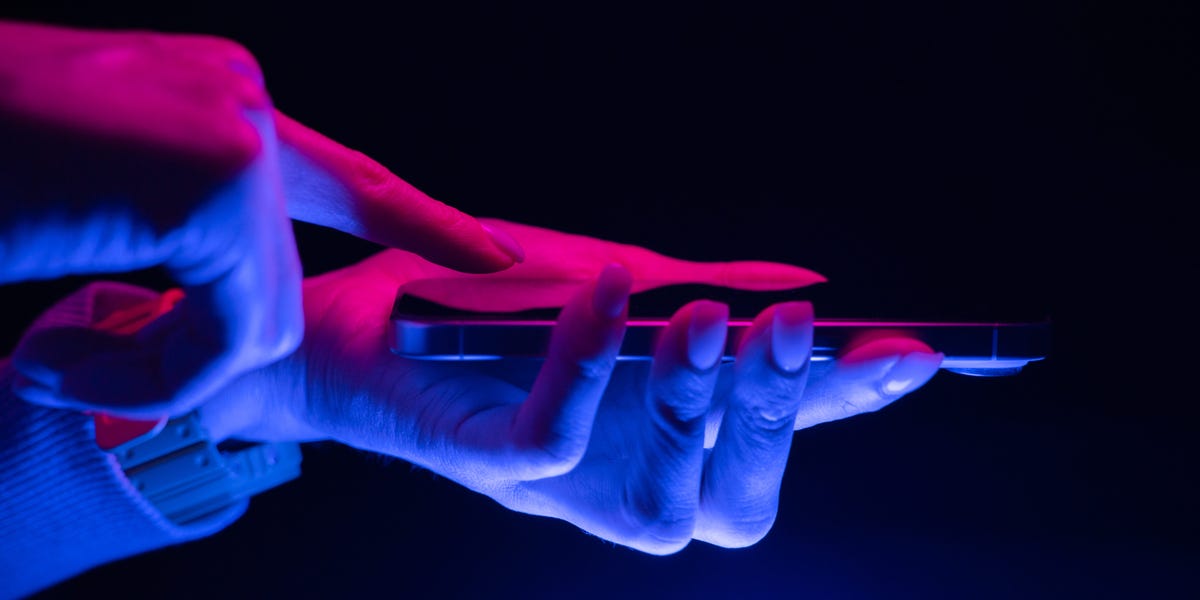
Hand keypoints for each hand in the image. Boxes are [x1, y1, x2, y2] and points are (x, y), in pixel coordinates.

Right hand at [1, 20, 522, 416]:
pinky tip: (60, 366)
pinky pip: (231, 330)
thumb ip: (180, 235)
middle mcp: (242, 100)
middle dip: (204, 353)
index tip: (498, 260)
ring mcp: (236, 129)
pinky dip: (155, 377)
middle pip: (285, 281)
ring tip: (61, 362)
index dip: (425, 227)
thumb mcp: (94, 191)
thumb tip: (226, 318)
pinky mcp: (216, 174)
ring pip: (263, 316)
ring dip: (164, 370)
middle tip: (87, 372)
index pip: (351, 182)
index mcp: (219, 103)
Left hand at [187, 220, 938, 552]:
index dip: (843, 408)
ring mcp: (559, 482)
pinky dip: (588, 366)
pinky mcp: (485, 463)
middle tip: (788, 326)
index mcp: (661, 438)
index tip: (913, 355)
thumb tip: (803, 282)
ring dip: (697, 408)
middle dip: (775, 416)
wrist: (348, 326)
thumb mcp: (608, 290)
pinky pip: (553, 441)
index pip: (773, 438)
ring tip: (706, 318)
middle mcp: (622, 477)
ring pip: (665, 506)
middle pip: (738, 500)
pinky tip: (609, 290)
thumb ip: (697, 294)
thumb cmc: (484, 312)